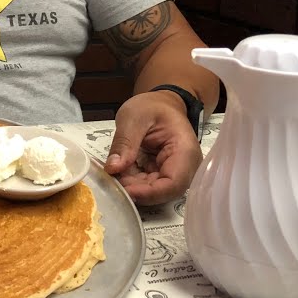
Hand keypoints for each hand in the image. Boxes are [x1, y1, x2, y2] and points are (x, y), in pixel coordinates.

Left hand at [104, 90, 201, 204]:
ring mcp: (175, 173)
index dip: (149, 192)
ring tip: (114, 174)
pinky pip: (148, 186)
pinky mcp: (163, 175)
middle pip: (163, 192)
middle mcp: (185, 167)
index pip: (173, 183)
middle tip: (112, 181)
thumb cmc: (152, 106)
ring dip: (132, 186)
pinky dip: (132, 182)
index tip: (124, 190)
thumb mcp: (133, 117)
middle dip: (136, 189)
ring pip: (153, 192)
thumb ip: (124, 142)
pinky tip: (119, 172)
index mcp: (184, 151)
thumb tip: (112, 169)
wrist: (161, 104)